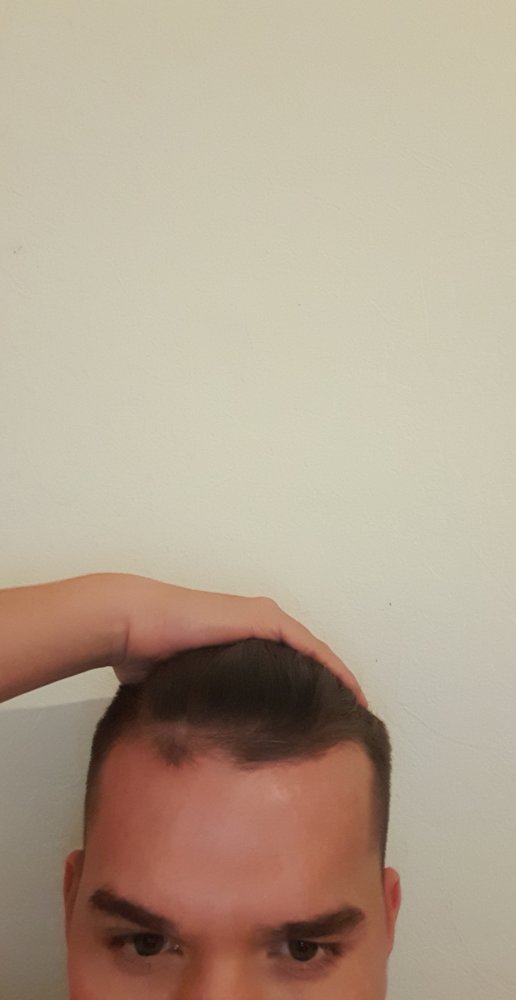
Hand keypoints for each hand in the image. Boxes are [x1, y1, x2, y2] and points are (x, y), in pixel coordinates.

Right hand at [113, 576, 367, 707]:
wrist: (135, 623)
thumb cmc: (146, 653)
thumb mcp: (181, 684)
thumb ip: (199, 701)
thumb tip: (201, 738)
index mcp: (241, 639)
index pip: (289, 667)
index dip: (312, 692)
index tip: (326, 721)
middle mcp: (257, 624)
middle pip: (307, 658)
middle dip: (330, 687)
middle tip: (352, 718)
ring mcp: (263, 619)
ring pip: (314, 653)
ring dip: (338, 679)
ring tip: (358, 708)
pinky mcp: (264, 620)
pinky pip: (309, 647)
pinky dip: (331, 667)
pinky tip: (348, 691)